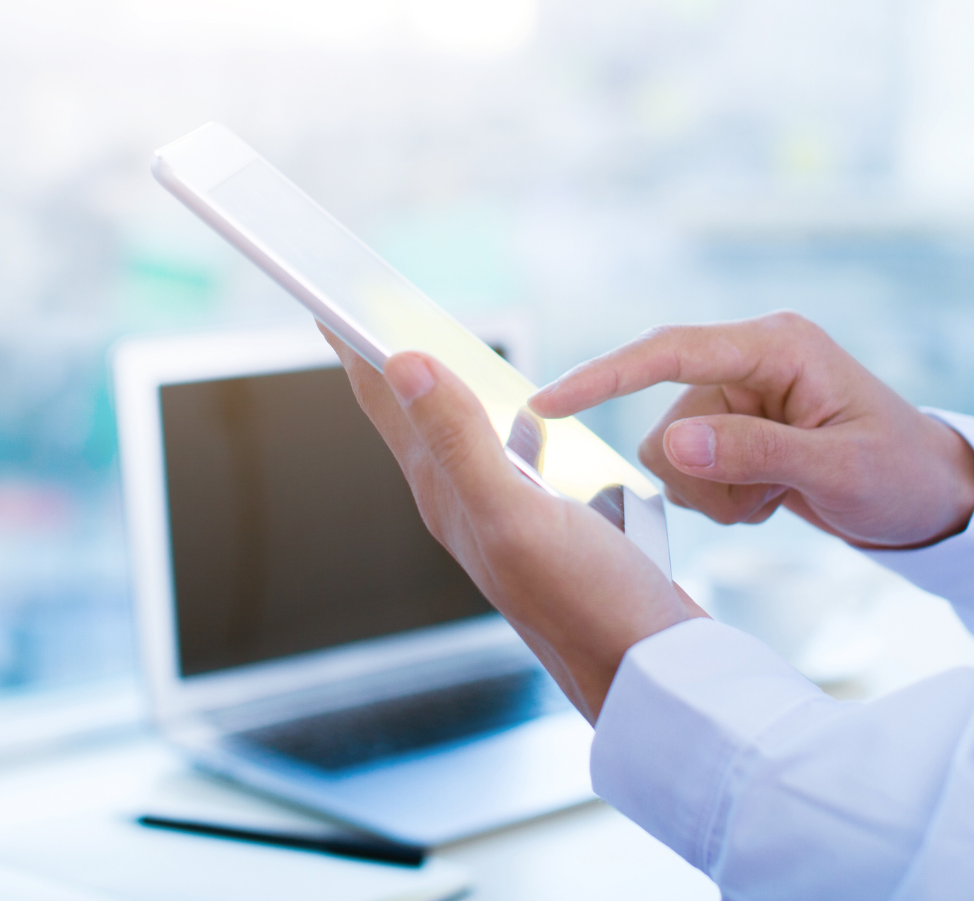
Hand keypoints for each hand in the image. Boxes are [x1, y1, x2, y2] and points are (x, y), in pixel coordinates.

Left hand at [320, 326, 703, 722]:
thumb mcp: (516, 513)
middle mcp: (463, 506)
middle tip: (360, 313)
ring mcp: (504, 521)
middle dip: (385, 363)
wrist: (647, 673)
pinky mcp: (547, 532)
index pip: (384, 403)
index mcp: (445, 494)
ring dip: (443, 392)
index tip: (325, 299)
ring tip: (430, 353)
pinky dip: (508, 428)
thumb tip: (402, 361)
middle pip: (412, 417)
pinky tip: (531, 422)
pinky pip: (513, 463)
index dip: (354, 347)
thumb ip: (459, 438)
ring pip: (461, 440)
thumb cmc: (588, 602)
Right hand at [528, 312, 973, 549]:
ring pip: (672, 453)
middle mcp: (752, 359)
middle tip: (769, 497)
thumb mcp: (838, 470)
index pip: (670, 352)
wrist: (934, 502)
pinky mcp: (736, 427)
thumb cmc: (902, 476)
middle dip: (705, 472)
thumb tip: (670, 443)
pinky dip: (723, 497)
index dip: (604, 377)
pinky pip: (688, 469)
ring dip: (717, 492)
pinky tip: (774, 496)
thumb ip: (754, 453)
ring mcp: (742, 394)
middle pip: (667, 417)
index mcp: (778, 345)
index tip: (548, 402)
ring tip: (779, 497)